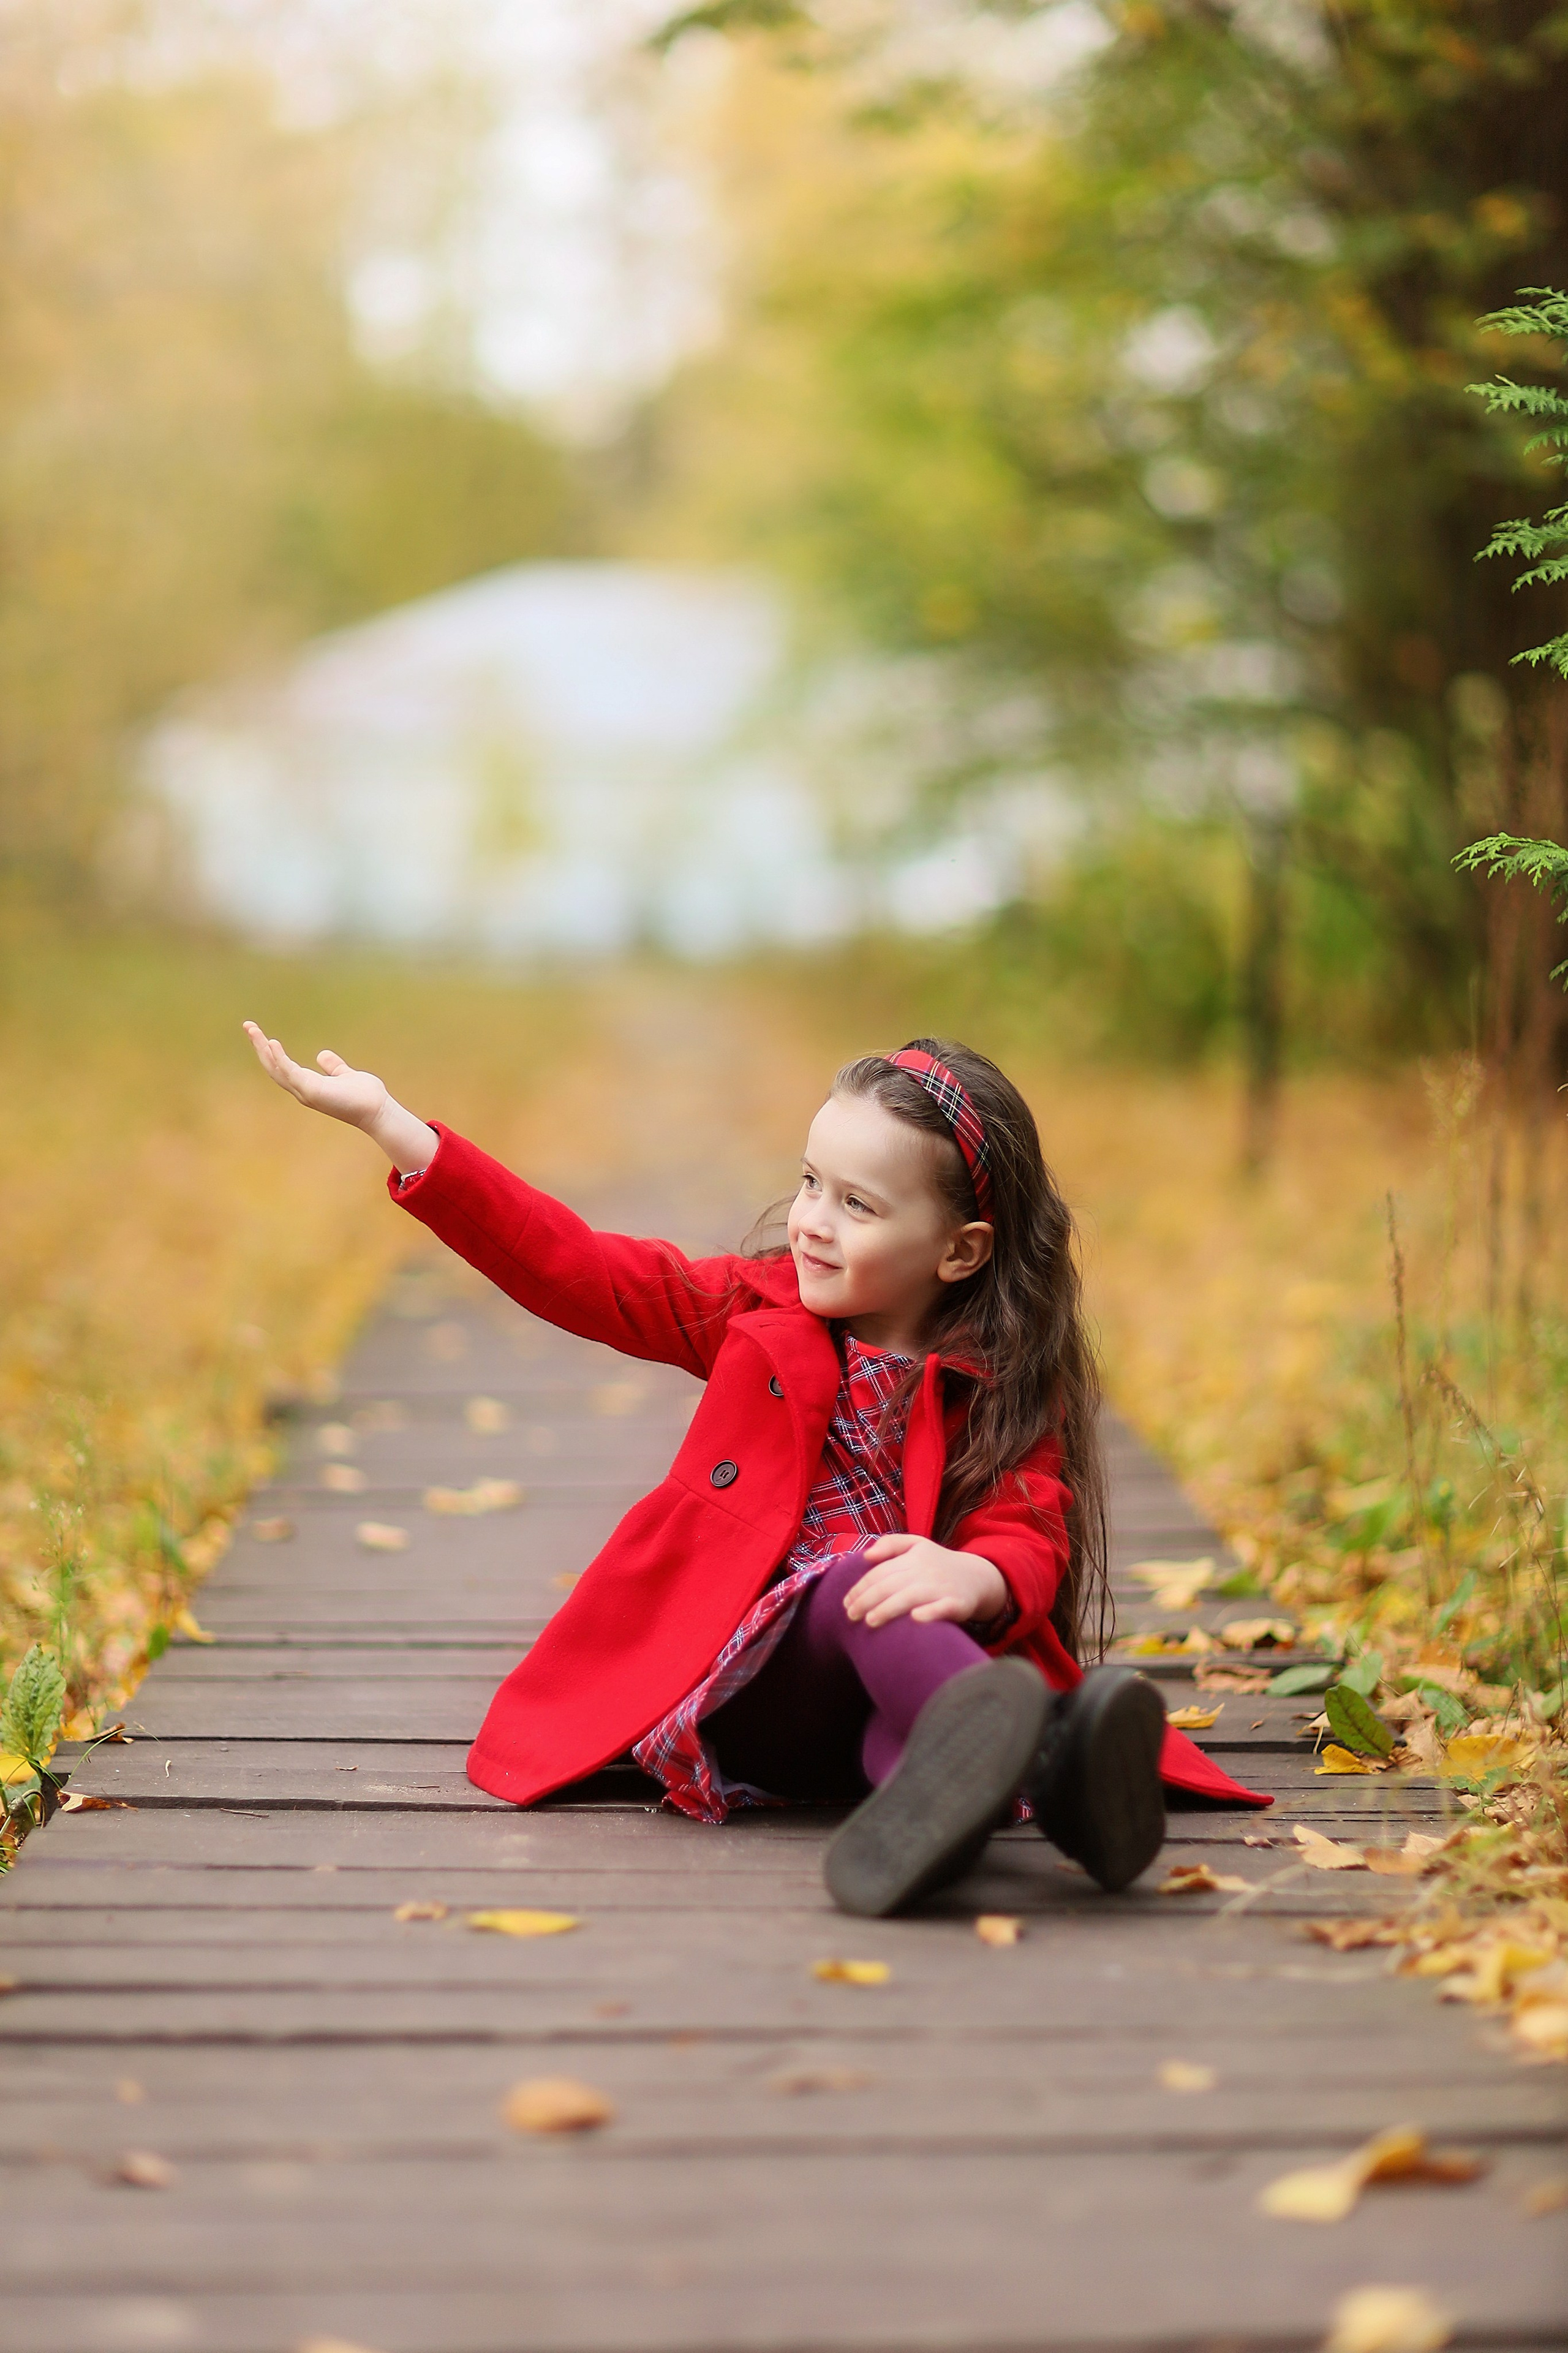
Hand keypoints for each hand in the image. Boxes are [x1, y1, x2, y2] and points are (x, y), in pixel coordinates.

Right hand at [242, 1023, 438, 1175]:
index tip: (260, 1033)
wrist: (377, 1111)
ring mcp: (305, 1092)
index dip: (269, 1051)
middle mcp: (302, 1090)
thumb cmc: (364, 1096)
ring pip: (276, 1069)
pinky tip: (272, 1042)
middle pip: (272, 1067)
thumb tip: (322, 1055)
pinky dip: (279, 1058)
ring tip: (252, 1029)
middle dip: (259, 1046)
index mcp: (308, 1085)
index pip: (281, 1066)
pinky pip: (290, 1072)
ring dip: (262, 1048)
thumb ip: (333, 1066)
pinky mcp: (312, 1091)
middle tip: (248, 1025)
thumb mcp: (344, 1074)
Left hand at [843, 1534, 1008, 1629]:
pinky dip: (930, 1613)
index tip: (846, 1603)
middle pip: (890, 1585)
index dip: (860, 1587)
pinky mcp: (958, 1604)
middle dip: (867, 1600)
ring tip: (870, 1621)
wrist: (978, 1577)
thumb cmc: (938, 1564)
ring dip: (888, 1609)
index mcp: (913, 1557)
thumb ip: (891, 1544)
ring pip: (910, 1597)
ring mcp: (942, 1588)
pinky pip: (943, 1609)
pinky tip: (915, 1619)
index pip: (880, 1573)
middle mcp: (926, 1571)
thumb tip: (866, 1555)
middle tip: (850, 1616)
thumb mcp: (917, 1545)